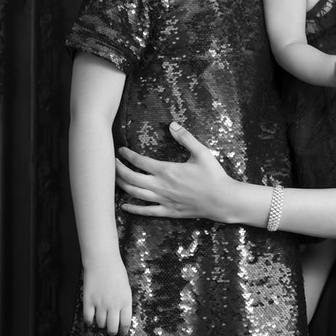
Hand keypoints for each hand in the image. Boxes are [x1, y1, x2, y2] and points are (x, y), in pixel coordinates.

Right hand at [82, 256, 133, 335]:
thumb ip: (124, 302)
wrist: (102, 261)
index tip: (122, 334)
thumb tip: (121, 317)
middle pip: (112, 328)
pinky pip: (88, 318)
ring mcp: (100, 303)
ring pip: (100, 324)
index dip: (123, 331)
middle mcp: (114, 304)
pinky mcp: (88, 301)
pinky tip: (91, 318)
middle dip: (112, 332)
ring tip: (101, 321)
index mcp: (126, 301)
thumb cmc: (116, 272)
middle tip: (111, 331)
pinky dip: (89, 321)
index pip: (125, 323)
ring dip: (101, 325)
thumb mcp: (126, 288)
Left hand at [116, 122, 233, 219]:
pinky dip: (133, 209)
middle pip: (131, 178)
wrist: (222, 200)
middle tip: (113, 163)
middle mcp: (161, 186)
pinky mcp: (168, 211)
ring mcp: (163, 200)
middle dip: (118, 170)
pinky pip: (146, 211)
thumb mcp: (202, 152)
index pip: (139, 162)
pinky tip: (124, 206)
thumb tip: (172, 124)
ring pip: (135, 194)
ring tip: (114, 179)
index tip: (121, 150)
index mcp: (167, 170)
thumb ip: (186, 138)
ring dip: (122, 185)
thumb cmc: (213, 175)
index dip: (127, 155)